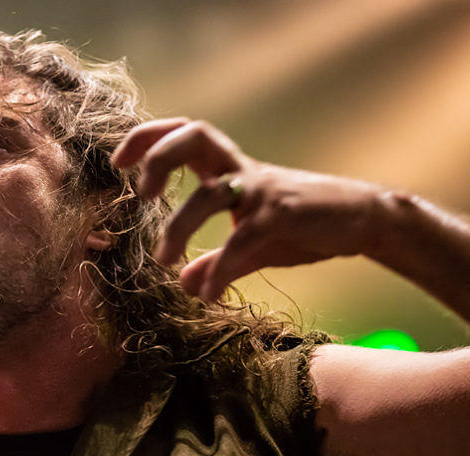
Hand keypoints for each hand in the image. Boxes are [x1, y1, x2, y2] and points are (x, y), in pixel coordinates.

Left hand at [112, 118, 383, 300]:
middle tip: (140, 193)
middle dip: (160, 157)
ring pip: (211, 193)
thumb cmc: (304, 226)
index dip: (149, 138)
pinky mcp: (285, 215)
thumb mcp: (253, 244)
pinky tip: (209, 294)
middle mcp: (243, 171)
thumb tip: (186, 284)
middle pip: (196, 135)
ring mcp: (264, 190)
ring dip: (179, 227)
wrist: (364, 222)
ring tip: (164, 259)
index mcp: (230, 168)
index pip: (184, 133)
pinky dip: (221, 268)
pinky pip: (243, 239)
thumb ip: (217, 261)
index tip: (119, 161)